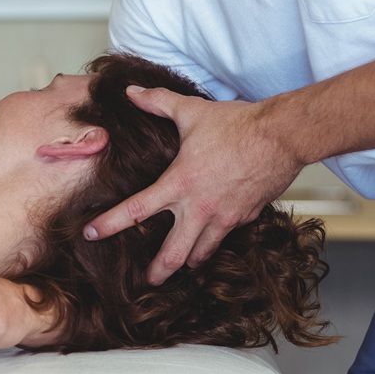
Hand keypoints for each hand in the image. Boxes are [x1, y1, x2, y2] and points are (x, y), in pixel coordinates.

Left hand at [85, 86, 303, 284]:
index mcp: (179, 183)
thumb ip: (157, 102)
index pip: (136, 210)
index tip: (91, 234)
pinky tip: (209, 239)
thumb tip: (131, 92)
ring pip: (201, 253)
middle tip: (146, 281)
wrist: (283, 136)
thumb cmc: (238, 124)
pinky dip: (213, 242)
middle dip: (158, 272)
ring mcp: (225, 217)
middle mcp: (200, 207)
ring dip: (187, 262)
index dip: (110, 224)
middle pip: (173, 254)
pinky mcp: (245, 218)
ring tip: (179, 266)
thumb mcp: (191, 111)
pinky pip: (225, 237)